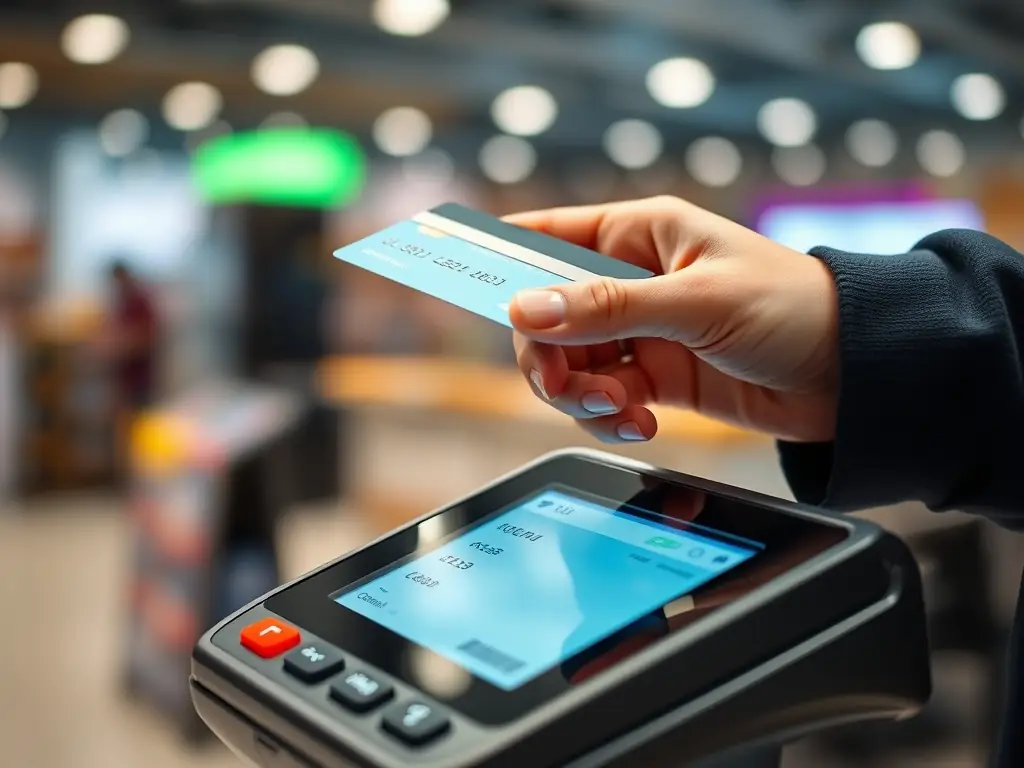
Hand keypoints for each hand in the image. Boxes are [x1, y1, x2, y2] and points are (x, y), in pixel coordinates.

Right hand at [507, 196, 839, 443]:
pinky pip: (604, 400)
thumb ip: (607, 309)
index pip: (545, 238)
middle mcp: (631, 282)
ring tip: (623, 410)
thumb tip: (524, 309)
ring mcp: (641, 333)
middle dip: (549, 358)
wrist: (855, 374)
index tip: (449, 275)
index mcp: (638, 236)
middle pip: (545, 318)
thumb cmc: (792, 308)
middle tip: (572, 387)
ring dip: (582, 396)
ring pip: (570, 365)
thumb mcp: (696, 303)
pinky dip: (611, 419)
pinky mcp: (656, 379)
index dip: (498, 259)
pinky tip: (642, 424)